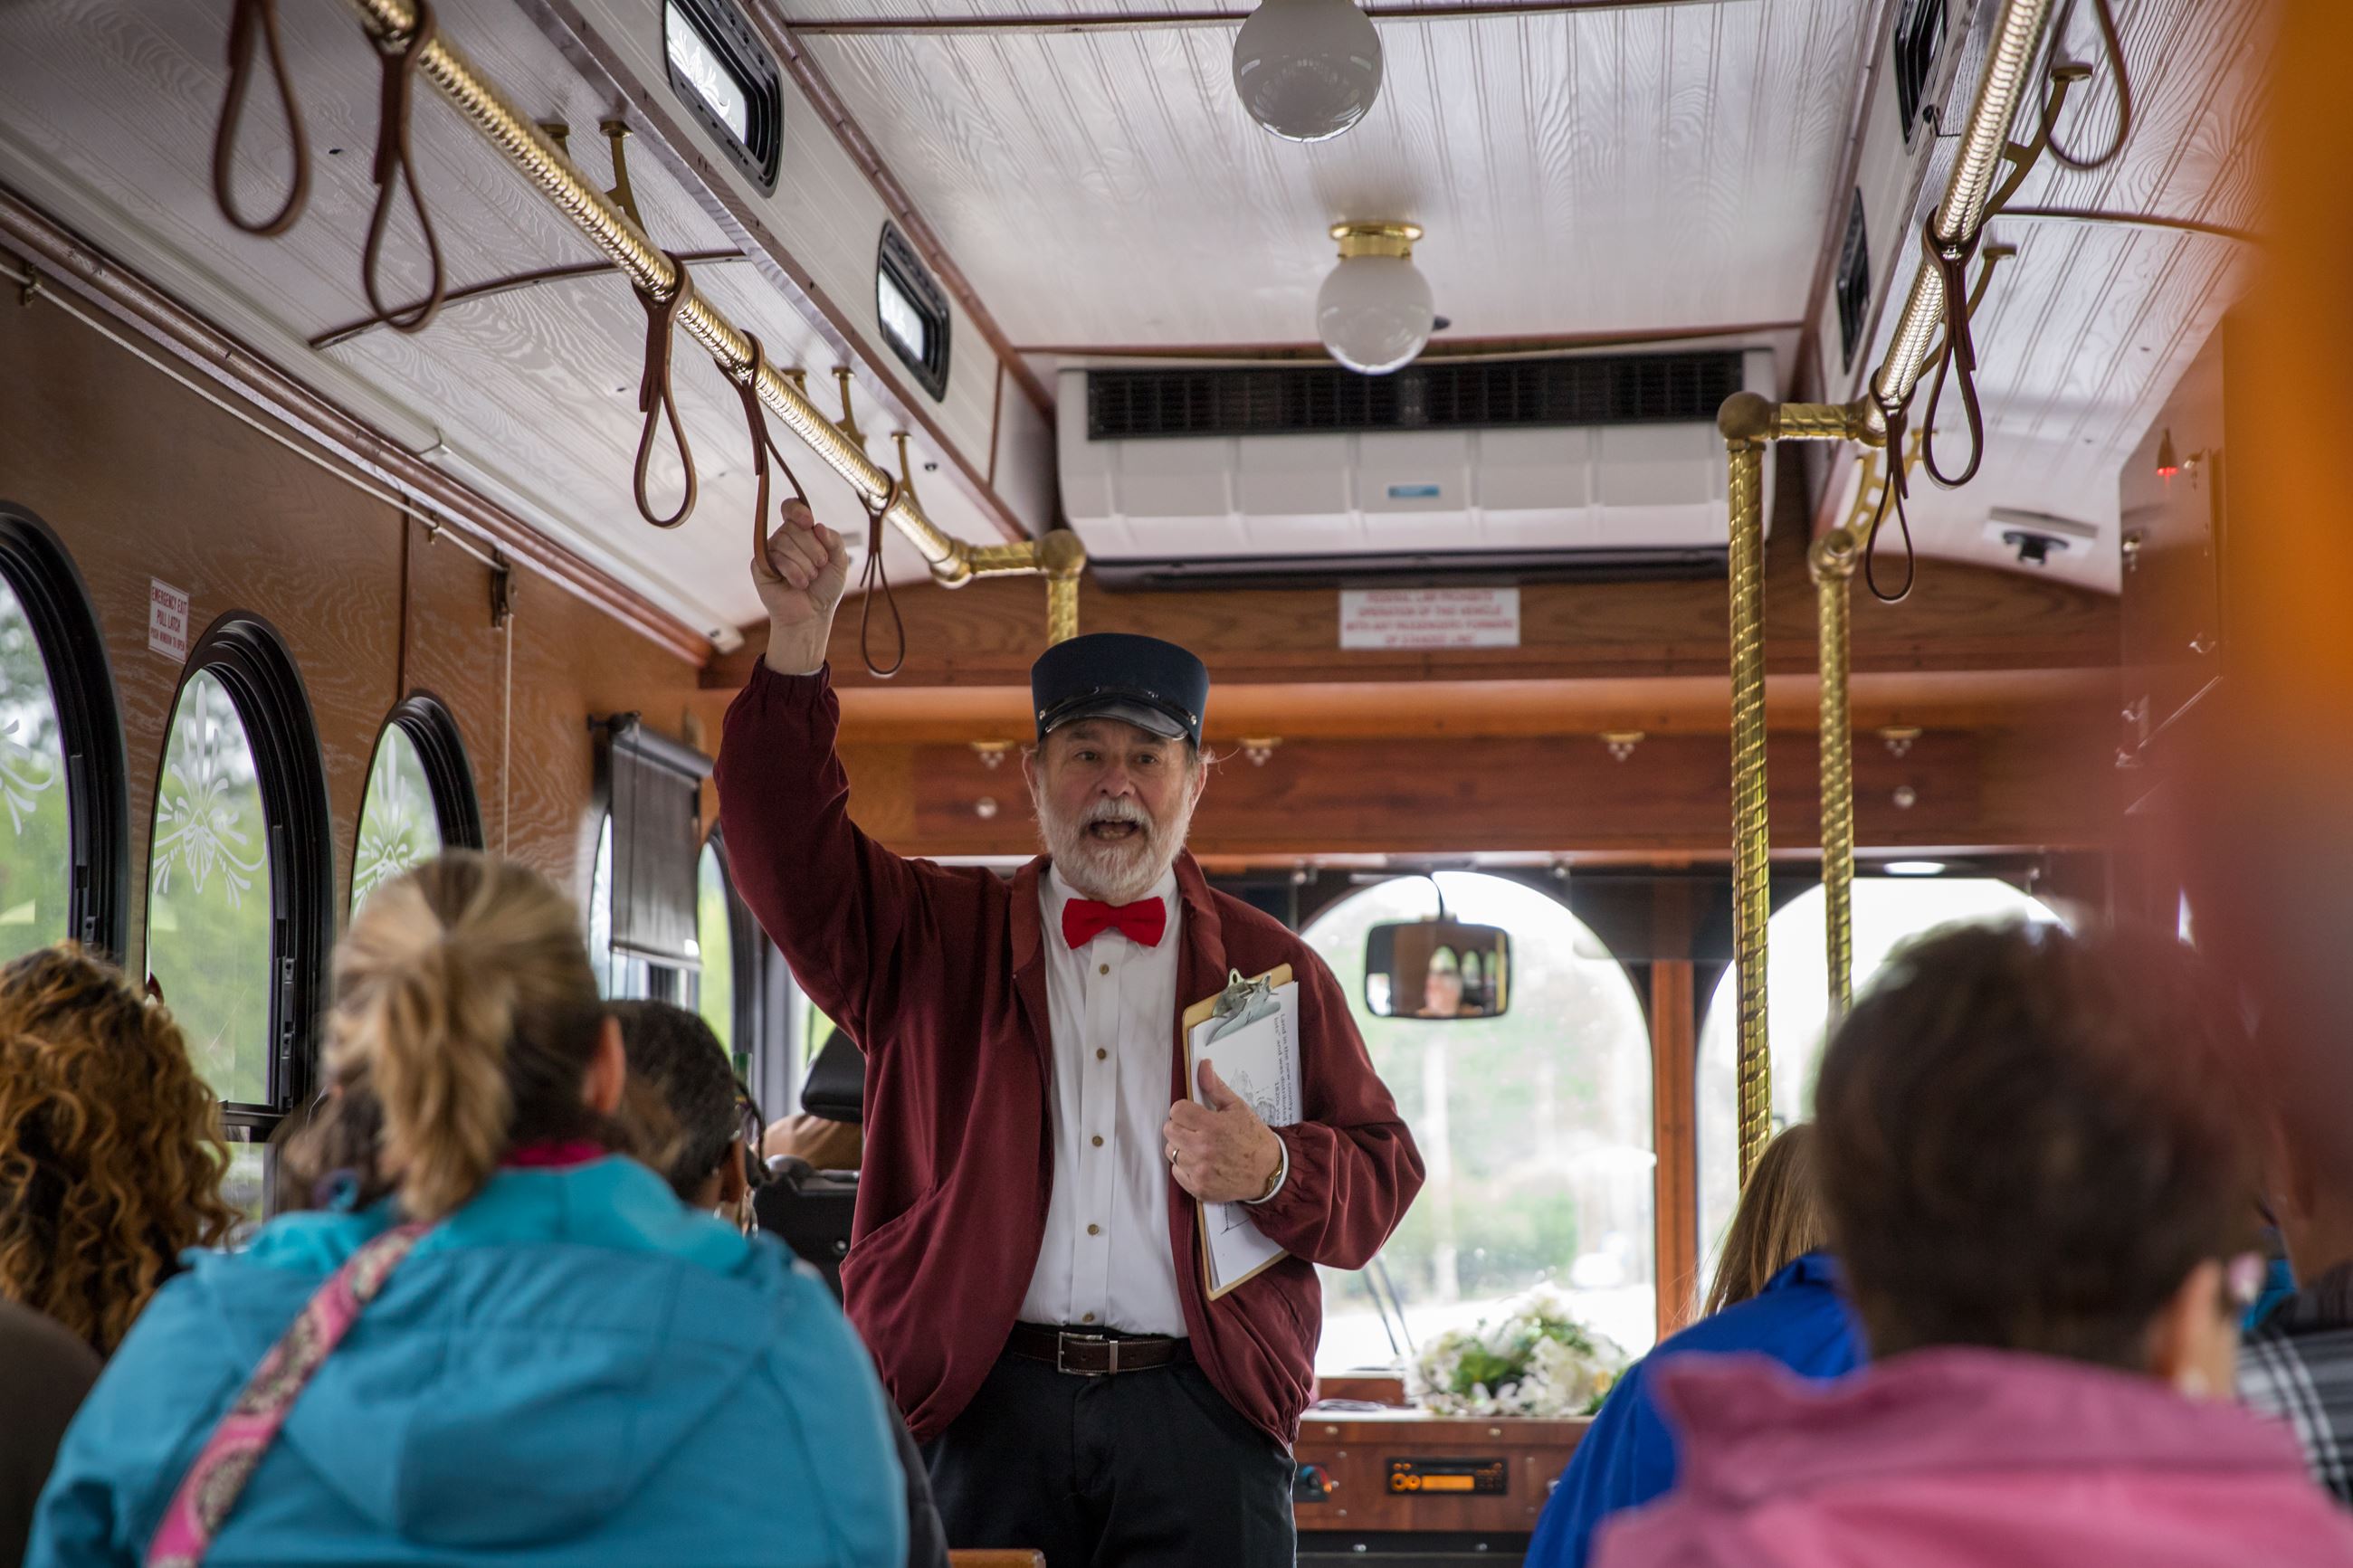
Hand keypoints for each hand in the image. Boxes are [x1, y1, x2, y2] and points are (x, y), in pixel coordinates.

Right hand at [755, 499, 851, 674]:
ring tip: (809, 578)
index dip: (797, 510)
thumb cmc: (825, 587)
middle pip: (793, 526)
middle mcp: (783, 538)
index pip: (791, 507)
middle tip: (820, 565)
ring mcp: (770, 551)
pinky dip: (794, 572)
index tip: (809, 522)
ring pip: (786, 542)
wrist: (814, 614)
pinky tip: (799, 584)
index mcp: (800, 533)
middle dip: (813, 548)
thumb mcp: (839, 561)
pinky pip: (777, 558)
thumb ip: (834, 540)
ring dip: (805, 564)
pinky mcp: (760, 566)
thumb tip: (817, 525)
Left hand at [1163, 1060, 1282, 1203]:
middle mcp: (1203, 1149)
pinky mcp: (1199, 1188)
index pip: (1176, 1111)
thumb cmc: (1253, 1137)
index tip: (1194, 1115)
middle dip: (1181, 1127)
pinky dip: (1186, 1168)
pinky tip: (1202, 1163)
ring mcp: (1200, 1171)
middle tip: (1197, 1131)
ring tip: (1201, 1147)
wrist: (1269, 1171)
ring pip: (1171, 1151)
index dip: (1184, 1110)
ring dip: (1182, 1147)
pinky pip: (1177, 1172)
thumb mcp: (1237, 1107)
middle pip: (1169, 1130)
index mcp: (1212, 1126)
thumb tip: (1203, 1065)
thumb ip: (1215, 1087)